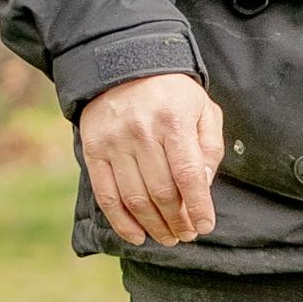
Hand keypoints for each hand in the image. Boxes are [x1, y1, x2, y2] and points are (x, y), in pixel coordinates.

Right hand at [79, 71, 223, 246]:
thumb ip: (209, 147)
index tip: (205, 226)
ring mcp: (114, 142)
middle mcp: (142, 132)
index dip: (197, 207)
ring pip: (135, 198)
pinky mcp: (93, 150)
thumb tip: (203, 186)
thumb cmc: (173, 94)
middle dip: (177, 221)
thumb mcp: (203, 109)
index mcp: (173, 121)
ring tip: (168, 237)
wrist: (125, 64)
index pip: (188, 175)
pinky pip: (106, 195)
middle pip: (162, 192)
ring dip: (154, 226)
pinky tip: (137, 236)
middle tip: (187, 234)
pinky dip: (121, 222)